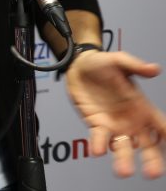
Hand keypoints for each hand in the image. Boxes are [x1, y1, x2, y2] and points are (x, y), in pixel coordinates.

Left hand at [65, 49, 165, 177]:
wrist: (78, 65)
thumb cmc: (103, 64)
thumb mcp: (120, 61)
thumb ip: (136, 66)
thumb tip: (155, 69)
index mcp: (143, 107)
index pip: (162, 127)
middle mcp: (132, 121)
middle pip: (147, 146)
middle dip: (152, 160)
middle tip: (154, 173)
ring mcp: (115, 125)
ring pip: (123, 147)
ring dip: (124, 159)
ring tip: (124, 171)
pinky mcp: (96, 125)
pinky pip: (99, 138)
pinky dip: (98, 145)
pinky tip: (97, 150)